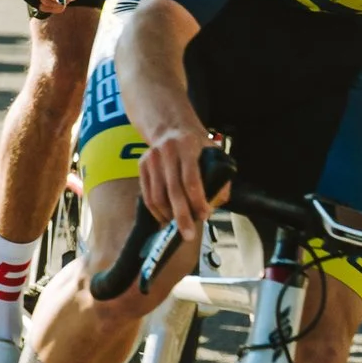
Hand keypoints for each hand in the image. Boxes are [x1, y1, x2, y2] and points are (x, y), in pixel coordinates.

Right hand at [136, 120, 223, 239]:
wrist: (170, 127)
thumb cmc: (196, 145)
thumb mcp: (214, 154)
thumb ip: (220, 177)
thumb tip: (216, 204)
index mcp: (188, 145)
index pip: (191, 178)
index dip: (197, 201)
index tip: (205, 215)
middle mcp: (167, 151)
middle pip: (173, 190)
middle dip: (182, 216)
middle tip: (189, 235)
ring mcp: (151, 158)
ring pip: (157, 196)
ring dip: (169, 216)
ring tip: (179, 226)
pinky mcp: (141, 165)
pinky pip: (147, 195)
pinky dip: (157, 211)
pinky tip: (166, 218)